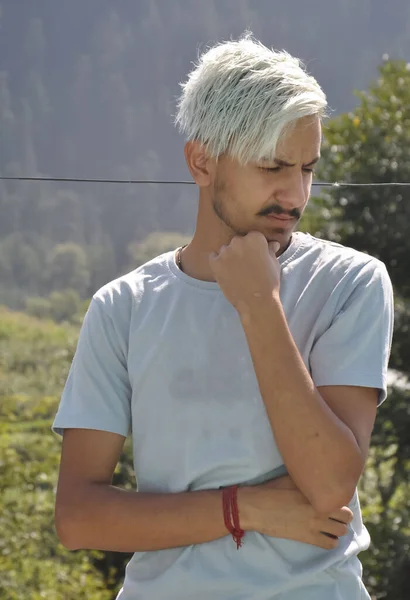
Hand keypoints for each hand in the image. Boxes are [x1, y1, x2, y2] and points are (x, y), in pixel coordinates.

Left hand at [209, 232, 280, 315]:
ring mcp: (225, 252)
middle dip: (241, 250)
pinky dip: (217, 262)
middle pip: (237, 242)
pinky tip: (225, 272)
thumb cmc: (269, 282)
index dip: (254, 247)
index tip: (256, 257)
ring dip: (229, 256)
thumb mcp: (274, 263)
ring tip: (236, 271)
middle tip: (245, 265)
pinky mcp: (215, 263)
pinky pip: (213, 257)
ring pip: (225, 250)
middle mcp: (239, 241)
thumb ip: (270, 250)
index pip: (252, 237)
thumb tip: (273, 244)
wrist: (257, 302)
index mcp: (255, 238)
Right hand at [238, 480, 353, 549]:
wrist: (256, 507)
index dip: (341, 497)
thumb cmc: (271, 489)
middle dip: (343, 514)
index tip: (335, 497)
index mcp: (316, 492)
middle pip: (347, 516)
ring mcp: (315, 524)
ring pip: (341, 531)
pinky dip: (330, 541)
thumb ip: (308, 479)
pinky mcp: (307, 537)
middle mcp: (319, 508)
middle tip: (335, 512)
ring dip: (338, 528)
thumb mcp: (290, 478)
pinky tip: (324, 536)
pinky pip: (330, 544)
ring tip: (330, 525)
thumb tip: (318, 475)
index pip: (342, 496)